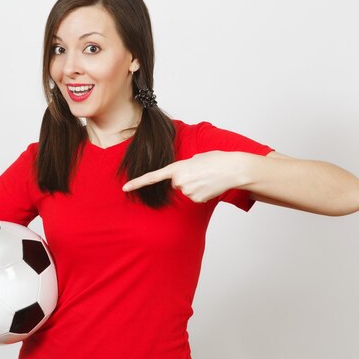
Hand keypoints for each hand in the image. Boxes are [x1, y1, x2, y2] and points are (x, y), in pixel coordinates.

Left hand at [122, 151, 246, 202]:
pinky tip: (210, 185)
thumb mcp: (196, 158)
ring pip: (186, 191)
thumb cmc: (216, 160)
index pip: (152, 177)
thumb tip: (184, 176)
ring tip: (207, 178)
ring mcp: (187, 192)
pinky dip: (202, 192)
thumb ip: (185, 167)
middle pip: (176, 183)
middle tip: (200, 172)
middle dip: (185, 179)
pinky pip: (195, 197)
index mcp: (176, 168)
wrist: (233, 169)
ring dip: (195, 185)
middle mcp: (179, 181)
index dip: (137, 183)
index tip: (125, 188)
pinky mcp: (196, 200)